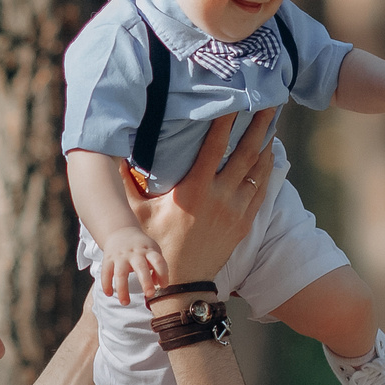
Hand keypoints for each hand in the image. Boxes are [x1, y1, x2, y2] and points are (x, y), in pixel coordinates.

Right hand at [95, 229, 165, 305]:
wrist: (121, 232)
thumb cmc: (141, 247)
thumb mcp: (153, 251)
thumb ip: (158, 267)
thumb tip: (157, 284)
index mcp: (148, 251)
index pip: (158, 261)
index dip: (163, 274)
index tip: (164, 286)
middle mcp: (135, 253)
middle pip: (141, 267)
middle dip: (146, 282)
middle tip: (150, 295)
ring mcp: (120, 256)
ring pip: (120, 274)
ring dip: (122, 289)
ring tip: (125, 303)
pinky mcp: (108, 259)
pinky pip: (106, 273)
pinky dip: (106, 284)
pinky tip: (109, 294)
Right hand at [125, 107, 280, 280]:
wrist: (182, 283)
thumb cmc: (157, 245)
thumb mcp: (138, 213)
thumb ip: (127, 182)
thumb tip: (112, 154)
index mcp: (195, 190)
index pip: (214, 147)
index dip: (226, 121)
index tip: (234, 101)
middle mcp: (220, 197)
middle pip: (246, 153)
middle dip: (259, 126)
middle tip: (270, 103)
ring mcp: (235, 210)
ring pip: (258, 171)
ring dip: (266, 145)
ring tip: (273, 122)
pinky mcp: (244, 223)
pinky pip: (261, 191)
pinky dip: (266, 171)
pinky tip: (269, 156)